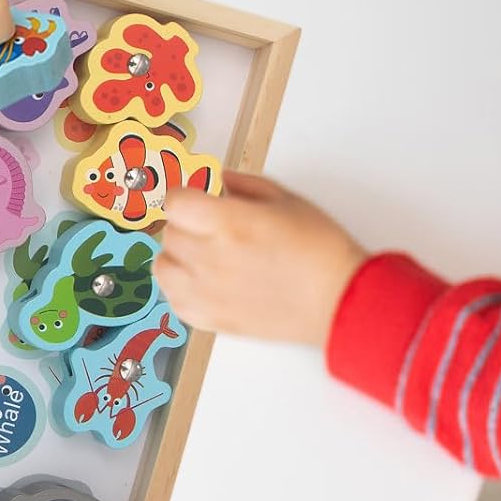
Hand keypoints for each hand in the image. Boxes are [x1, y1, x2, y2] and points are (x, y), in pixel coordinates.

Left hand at [157, 171, 366, 345]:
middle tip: (210, 226)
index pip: (175, 202)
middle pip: (170, 233)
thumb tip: (220, 180)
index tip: (197, 197)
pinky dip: (180, 288)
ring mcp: (207, 293)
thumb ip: (245, 186)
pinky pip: (173, 301)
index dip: (186, 195)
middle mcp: (210, 258)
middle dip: (187, 224)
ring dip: (177, 257)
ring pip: (163, 267)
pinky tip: (201, 281)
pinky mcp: (211, 319)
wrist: (337, 300)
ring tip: (202, 255)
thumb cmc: (320, 251)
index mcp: (228, 223)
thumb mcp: (286, 199)